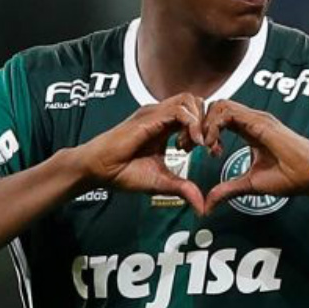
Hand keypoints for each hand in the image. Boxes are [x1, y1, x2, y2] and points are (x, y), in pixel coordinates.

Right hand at [74, 93, 208, 213]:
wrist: (99, 170)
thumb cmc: (123, 173)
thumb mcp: (162, 182)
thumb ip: (183, 189)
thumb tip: (201, 207)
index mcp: (165, 126)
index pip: (195, 114)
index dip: (207, 130)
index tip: (209, 151)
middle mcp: (161, 115)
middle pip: (196, 102)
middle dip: (207, 122)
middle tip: (205, 146)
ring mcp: (155, 113)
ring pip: (190, 100)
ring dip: (200, 122)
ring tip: (196, 145)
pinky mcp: (149, 117)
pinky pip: (179, 110)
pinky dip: (192, 124)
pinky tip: (191, 143)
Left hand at [202, 100, 308, 213]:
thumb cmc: (290, 177)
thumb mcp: (250, 184)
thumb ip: (228, 189)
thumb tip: (208, 204)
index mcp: (249, 129)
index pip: (218, 118)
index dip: (202, 131)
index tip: (196, 151)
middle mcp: (251, 120)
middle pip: (215, 107)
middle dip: (197, 124)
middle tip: (190, 147)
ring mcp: (256, 118)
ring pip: (219, 105)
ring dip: (204, 124)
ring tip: (203, 147)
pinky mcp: (260, 122)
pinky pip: (227, 113)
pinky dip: (214, 127)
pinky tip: (213, 146)